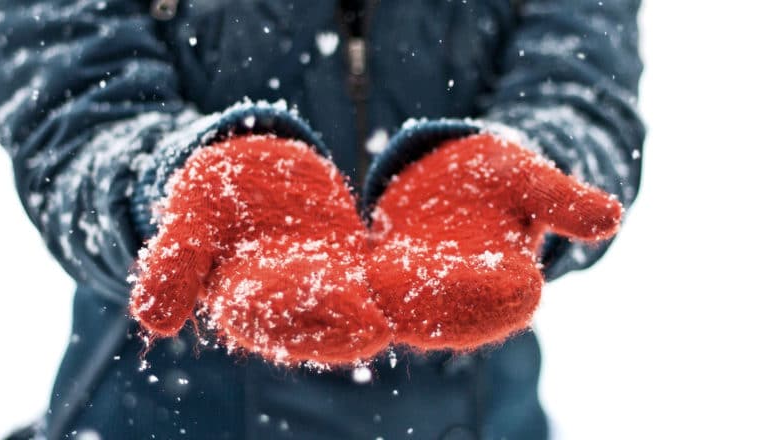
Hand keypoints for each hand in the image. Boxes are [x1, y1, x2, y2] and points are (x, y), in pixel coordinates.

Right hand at [130, 135, 390, 364]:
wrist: (247, 167)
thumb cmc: (210, 194)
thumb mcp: (189, 217)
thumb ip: (174, 264)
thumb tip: (151, 322)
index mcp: (243, 300)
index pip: (267, 318)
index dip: (294, 316)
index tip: (321, 311)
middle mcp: (288, 300)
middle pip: (318, 318)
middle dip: (345, 322)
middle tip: (377, 327)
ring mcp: (324, 281)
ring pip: (352, 301)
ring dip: (375, 306)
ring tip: (403, 308)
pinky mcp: (351, 261)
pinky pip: (375, 272)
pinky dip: (394, 275)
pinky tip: (423, 271)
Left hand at [367, 133, 621, 349]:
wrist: (456, 173)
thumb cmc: (502, 176)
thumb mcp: (531, 179)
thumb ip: (565, 202)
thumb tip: (614, 218)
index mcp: (510, 281)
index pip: (506, 298)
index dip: (492, 293)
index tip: (477, 283)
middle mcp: (465, 295)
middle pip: (450, 308)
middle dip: (427, 302)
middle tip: (403, 289)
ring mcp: (424, 289)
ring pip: (408, 301)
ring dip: (387, 297)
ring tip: (366, 284)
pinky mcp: (388, 273)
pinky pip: (374, 281)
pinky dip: (360, 280)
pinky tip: (341, 271)